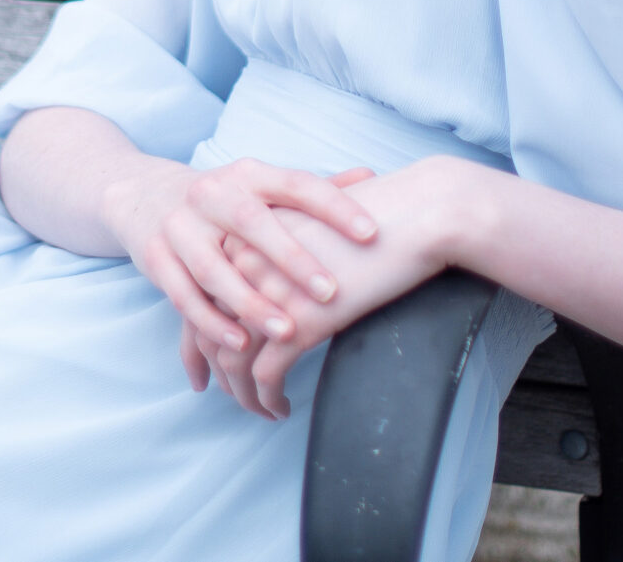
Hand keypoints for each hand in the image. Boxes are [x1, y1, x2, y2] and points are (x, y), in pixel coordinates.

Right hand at [102, 159, 377, 404]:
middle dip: (291, 258)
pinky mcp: (155, 257)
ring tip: (287, 332)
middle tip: (330, 292)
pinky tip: (239, 344)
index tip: (372, 233)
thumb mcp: (263, 188)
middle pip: (251, 222)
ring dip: (250, 302)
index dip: (335, 206)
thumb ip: (315, 188)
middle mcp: (210, 193)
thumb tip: (372, 174)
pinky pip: (183, 295)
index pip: (295, 185)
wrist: (143, 195)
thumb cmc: (225, 200)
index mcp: (247, 174)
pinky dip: (210, 322)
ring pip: (214, 268)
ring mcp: (179, 226)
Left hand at [203, 155, 481, 418]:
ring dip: (240, 392)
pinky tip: (282, 408)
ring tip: (259, 408)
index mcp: (245, 232)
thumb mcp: (313, 223)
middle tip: (228, 390)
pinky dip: (267, 399)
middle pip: (210, 326)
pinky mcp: (299, 322)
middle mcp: (244, 260)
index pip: (206, 292)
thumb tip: (273, 284)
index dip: (204, 331)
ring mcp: (268, 292)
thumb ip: (282, 249)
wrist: (417, 214)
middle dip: (216, 367)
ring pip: (232, 357)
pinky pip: (265, 376)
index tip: (214, 359)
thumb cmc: (377, 215)